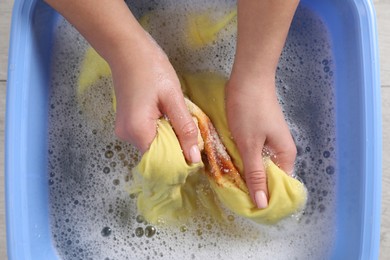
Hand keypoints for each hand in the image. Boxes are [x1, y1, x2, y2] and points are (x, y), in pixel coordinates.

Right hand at [111, 36, 200, 162]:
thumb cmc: (150, 67)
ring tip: (179, 120)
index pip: (162, 161)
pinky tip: (168, 117)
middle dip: (177, 147)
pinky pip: (147, 136)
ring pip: (153, 145)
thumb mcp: (173, 97)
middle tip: (192, 132)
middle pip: (157, 155)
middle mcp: (127, 136)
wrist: (126, 48)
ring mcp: (124, 130)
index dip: (181, 158)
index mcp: (138, 131)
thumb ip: (184, 128)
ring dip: (170, 138)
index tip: (197, 151)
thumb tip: (194, 157)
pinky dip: (161, 131)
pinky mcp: (126, 124)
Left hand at [226, 74, 296, 208]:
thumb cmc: (249, 111)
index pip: (279, 187)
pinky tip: (230, 163)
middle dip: (253, 186)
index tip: (248, 207)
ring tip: (229, 181)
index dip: (265, 198)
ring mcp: (270, 141)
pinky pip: (252, 153)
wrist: (247, 78)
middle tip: (233, 194)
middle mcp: (281, 150)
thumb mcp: (250, 145)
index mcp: (285, 155)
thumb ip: (255, 174)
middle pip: (268, 176)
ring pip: (258, 165)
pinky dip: (242, 159)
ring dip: (245, 172)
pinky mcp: (259, 133)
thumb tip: (262, 204)